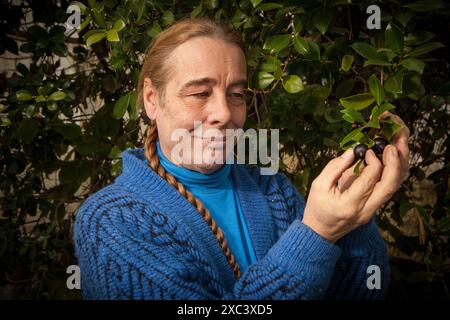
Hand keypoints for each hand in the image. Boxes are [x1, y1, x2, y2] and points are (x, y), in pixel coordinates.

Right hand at [302, 112, 409, 242]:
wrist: (320, 232)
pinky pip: (388, 190)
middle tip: (393, 145)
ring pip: (393, 188)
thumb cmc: (317, 208)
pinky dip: (393, 173)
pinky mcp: (374, 208)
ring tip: (398, 148)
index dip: (373, 162)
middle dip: (395, 163)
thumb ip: (334, 167)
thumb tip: (352, 151)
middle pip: (390, 186)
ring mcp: (372, 211)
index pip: (369, 181)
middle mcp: (365, 210)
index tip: (368, 150)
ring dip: (398, 167)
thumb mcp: (318, 185)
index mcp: (349, 205)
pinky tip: (392, 160)